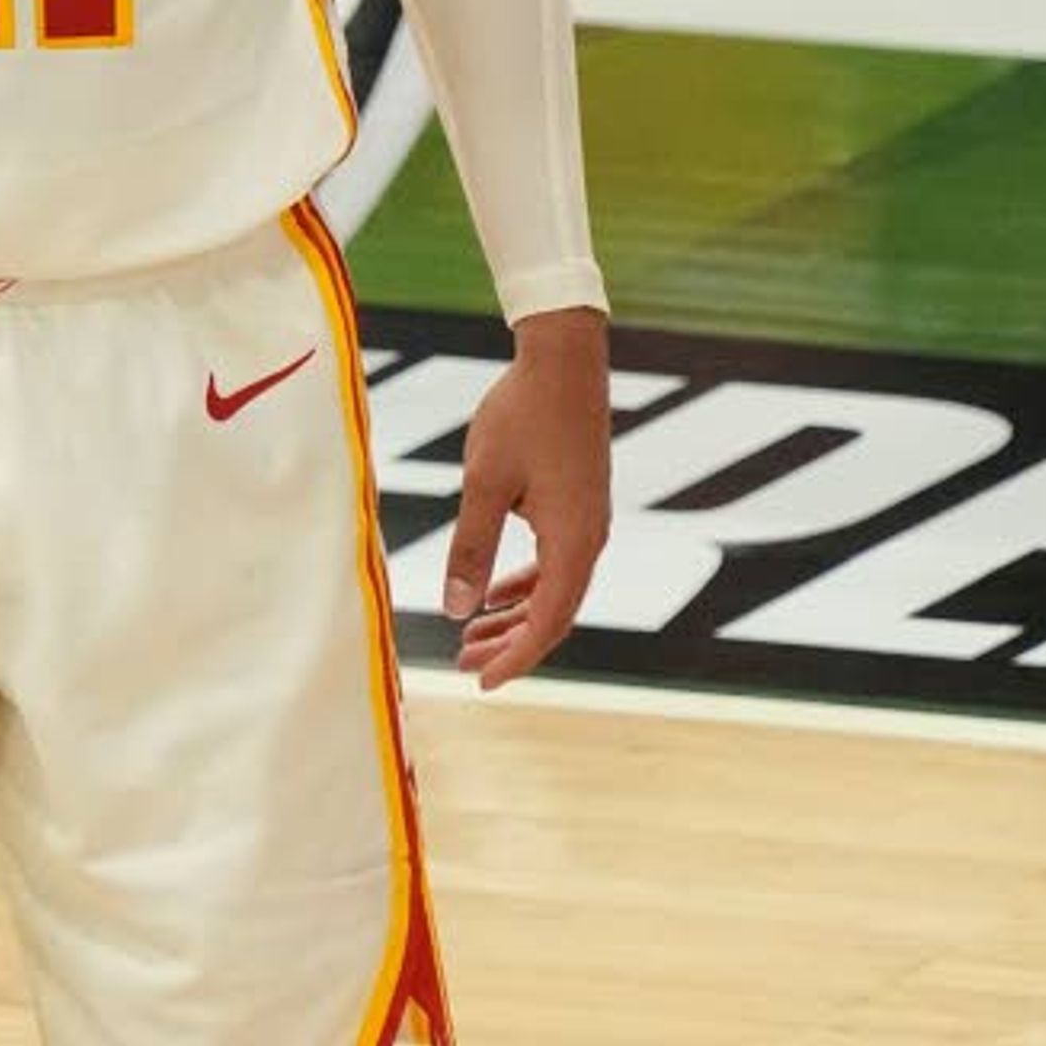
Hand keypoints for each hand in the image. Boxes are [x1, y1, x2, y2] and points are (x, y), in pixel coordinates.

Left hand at [444, 309, 612, 688]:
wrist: (562, 363)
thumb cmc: (521, 416)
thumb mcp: (484, 483)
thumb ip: (471, 547)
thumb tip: (456, 609)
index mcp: (573, 542)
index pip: (547, 622)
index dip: (515, 658)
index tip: (482, 683)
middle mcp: (589, 540)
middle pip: (553, 614)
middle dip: (509, 644)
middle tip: (464, 666)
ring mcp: (587, 524)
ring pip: (552, 590)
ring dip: (513, 615)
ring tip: (470, 638)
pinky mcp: (577, 507)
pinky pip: (553, 563)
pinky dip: (523, 585)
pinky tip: (493, 594)